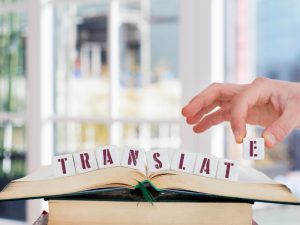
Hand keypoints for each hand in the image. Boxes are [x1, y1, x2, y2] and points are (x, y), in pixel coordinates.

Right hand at [182, 77, 299, 147]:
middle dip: (200, 102)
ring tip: (188, 122)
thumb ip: (282, 127)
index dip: (236, 120)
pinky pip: (222, 113)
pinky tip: (199, 127)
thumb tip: (266, 143)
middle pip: (217, 92)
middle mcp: (247, 91)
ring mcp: (242, 100)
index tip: (239, 140)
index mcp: (259, 87)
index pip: (239, 101)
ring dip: (201, 111)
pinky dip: (210, 120)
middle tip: (186, 113)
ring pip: (216, 102)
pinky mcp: (242, 110)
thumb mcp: (298, 113)